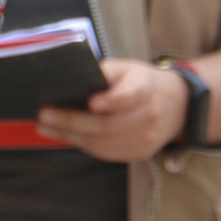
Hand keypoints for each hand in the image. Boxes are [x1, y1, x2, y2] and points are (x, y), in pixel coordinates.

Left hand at [37, 57, 189, 162]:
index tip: (92, 102)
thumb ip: (103, 73)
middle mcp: (149, 115)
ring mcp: (146, 137)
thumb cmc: (139, 82)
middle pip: (108, 125)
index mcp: (145, 87)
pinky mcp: (140, 152)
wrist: (175, 105)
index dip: (113, 100)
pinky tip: (65, 135)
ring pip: (104, 143)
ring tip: (46, 127)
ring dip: (70, 136)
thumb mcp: (126, 68)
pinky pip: (107, 153)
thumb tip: (70, 83)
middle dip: (72, 121)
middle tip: (45, 115)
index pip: (131, 95)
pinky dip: (83, 144)